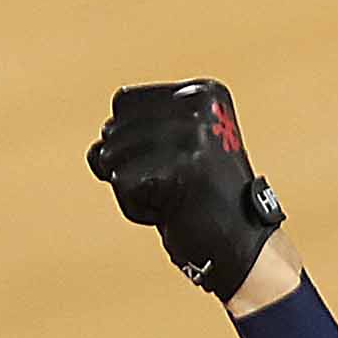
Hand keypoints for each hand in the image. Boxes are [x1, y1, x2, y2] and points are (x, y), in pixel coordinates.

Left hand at [87, 80, 286, 301]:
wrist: (240, 245)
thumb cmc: (195, 199)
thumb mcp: (164, 155)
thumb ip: (124, 140)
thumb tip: (97, 152)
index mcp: (202, 92)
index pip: (124, 102)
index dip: (128, 140)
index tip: (168, 162)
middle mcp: (200, 105)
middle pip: (113, 131)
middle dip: (129, 169)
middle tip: (173, 185)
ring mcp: (193, 134)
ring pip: (113, 158)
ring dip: (132, 190)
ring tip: (173, 198)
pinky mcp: (183, 166)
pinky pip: (122, 184)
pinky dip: (136, 208)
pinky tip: (172, 211)